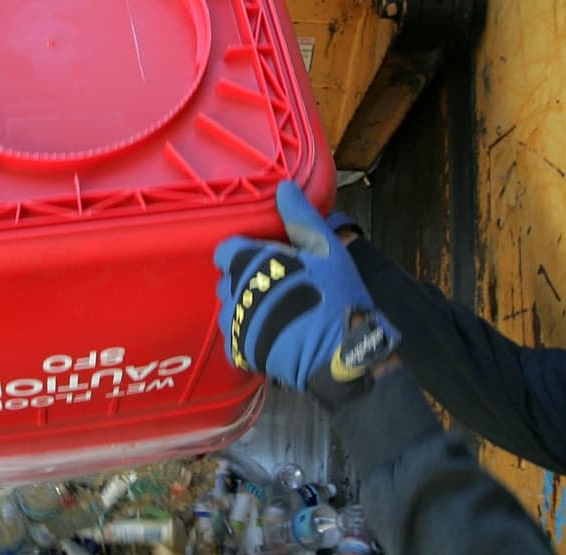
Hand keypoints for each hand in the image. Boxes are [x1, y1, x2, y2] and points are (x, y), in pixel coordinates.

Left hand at [214, 181, 399, 407]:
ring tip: (278, 312)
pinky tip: (275, 333)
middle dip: (246, 280)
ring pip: (231, 309)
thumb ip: (300, 218)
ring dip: (247, 307)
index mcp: (249, 263)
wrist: (339, 355)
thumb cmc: (334, 296)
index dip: (243, 253)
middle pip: (229, 280)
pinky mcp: (241, 352)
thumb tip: (284, 188)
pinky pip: (237, 336)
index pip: (226, 251)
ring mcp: (236, 324)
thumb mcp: (325, 250)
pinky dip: (251, 333)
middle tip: (279, 285)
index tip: (265, 258)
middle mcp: (234, 292)